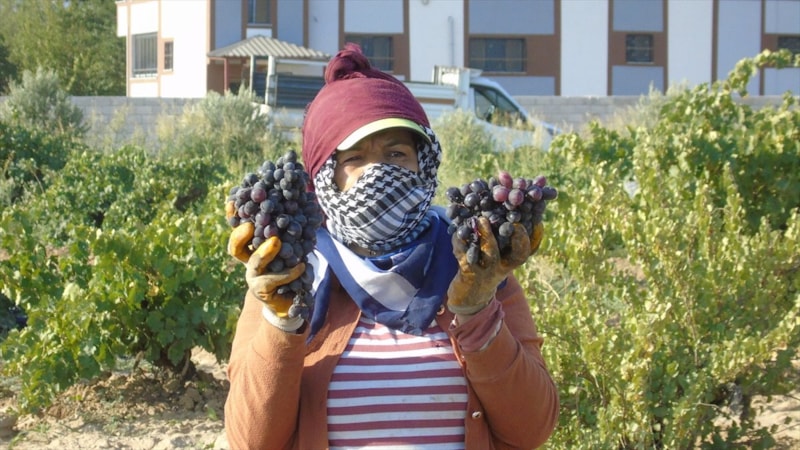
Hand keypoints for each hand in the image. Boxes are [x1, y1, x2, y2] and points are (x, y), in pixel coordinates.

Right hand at [227, 213, 305, 329]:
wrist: (292, 299)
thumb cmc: (290, 267)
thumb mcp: (289, 246)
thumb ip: (286, 230)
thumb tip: (298, 203)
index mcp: (252, 247)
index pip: (238, 230)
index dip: (234, 217)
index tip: (234, 201)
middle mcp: (249, 261)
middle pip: (235, 248)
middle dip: (240, 235)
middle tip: (251, 225)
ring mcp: (253, 277)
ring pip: (254, 263)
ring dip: (265, 252)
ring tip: (277, 242)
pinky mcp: (262, 291)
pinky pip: (274, 279)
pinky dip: (289, 272)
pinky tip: (302, 266)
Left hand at [447, 217, 542, 314]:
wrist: (469, 298)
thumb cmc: (484, 270)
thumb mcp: (494, 259)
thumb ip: (498, 240)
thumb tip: (497, 211)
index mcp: (508, 263)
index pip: (522, 253)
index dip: (523, 239)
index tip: (518, 224)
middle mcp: (499, 269)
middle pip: (510, 253)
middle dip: (506, 233)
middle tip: (504, 216)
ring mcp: (484, 273)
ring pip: (488, 254)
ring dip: (484, 236)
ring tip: (478, 220)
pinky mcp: (467, 274)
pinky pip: (465, 256)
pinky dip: (460, 242)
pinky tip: (457, 233)